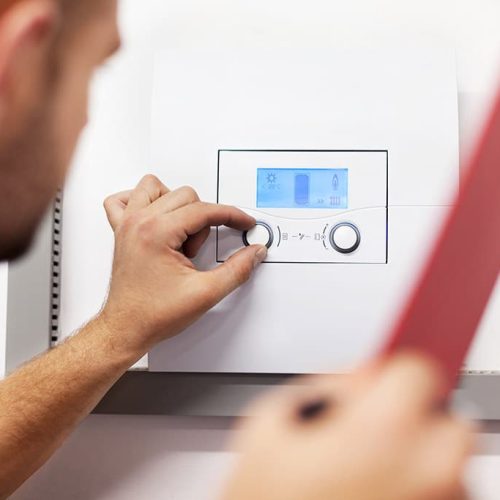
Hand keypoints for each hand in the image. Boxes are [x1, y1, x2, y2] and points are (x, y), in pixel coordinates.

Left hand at [99, 175, 266, 353]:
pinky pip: (124, 200)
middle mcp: (138, 222)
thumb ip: (237, 270)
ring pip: (155, 188)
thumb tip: (254, 253)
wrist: (126, 329)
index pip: (204, 210)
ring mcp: (126, 225)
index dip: (231, 216)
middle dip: (201, 222)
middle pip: (185, 196)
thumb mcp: (206, 293)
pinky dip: (141, 202)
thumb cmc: (153, 314)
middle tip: (197, 252)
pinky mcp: (121, 232)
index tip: (243, 222)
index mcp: (156, 233)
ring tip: (180, 233)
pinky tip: (155, 218)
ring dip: (175, 205)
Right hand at [221, 354, 473, 499]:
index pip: (419, 368)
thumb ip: (326, 383)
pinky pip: (445, 492)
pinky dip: (419, 489)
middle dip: (411, 416)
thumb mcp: (272, 421)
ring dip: (416, 457)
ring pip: (447, 460)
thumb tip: (363, 374)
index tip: (394, 371)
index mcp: (382, 432)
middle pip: (445, 417)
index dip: (395, 370)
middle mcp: (428, 472)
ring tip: (364, 476)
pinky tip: (374, 494)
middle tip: (370, 433)